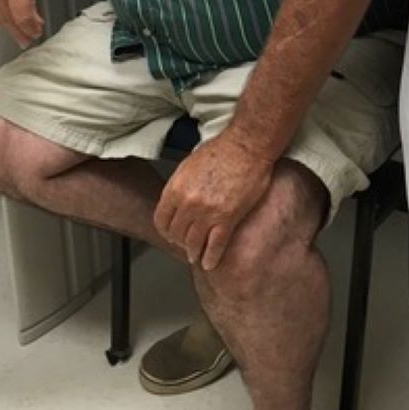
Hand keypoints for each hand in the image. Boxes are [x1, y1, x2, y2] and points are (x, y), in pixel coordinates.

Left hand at [153, 133, 273, 269]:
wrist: (247, 147)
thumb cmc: (222, 150)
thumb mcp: (189, 164)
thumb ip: (181, 186)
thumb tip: (178, 200)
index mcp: (175, 188)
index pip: (161, 221)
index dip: (166, 230)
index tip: (170, 234)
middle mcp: (188, 203)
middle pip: (176, 234)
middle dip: (180, 241)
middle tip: (185, 244)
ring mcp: (207, 213)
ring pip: (193, 244)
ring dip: (194, 252)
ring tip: (196, 255)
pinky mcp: (227, 219)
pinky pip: (215, 247)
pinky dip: (211, 257)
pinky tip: (210, 262)